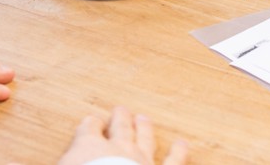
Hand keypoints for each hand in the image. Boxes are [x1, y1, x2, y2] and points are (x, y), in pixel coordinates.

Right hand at [57, 105, 187, 164]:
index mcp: (87, 148)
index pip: (87, 129)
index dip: (88, 125)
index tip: (90, 121)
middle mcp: (117, 148)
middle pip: (119, 125)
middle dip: (119, 117)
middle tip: (121, 109)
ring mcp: (141, 160)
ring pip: (144, 137)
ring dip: (144, 127)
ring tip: (144, 118)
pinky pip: (174, 161)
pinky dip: (179, 152)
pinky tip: (182, 145)